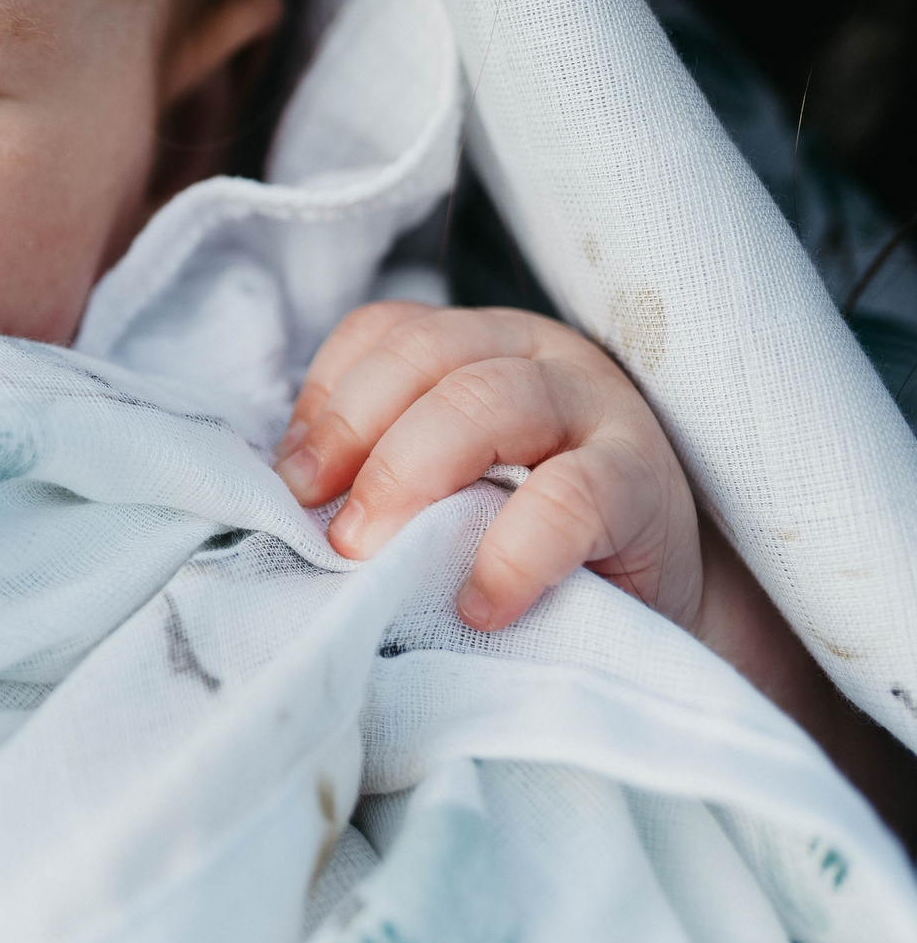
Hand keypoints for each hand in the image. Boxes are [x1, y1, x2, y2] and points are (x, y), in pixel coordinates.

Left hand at [275, 301, 702, 631]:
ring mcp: (596, 406)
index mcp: (474, 343)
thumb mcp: (444, 491)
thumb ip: (376, 471)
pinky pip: (572, 496)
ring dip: (410, 475)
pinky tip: (477, 603)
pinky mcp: (643, 480)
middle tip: (327, 528)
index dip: (327, 398)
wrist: (655, 612)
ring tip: (370, 553)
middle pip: (425, 355)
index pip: (383, 330)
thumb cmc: (523, 542)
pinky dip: (514, 551)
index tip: (291, 480)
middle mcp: (534, 353)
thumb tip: (286, 492)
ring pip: (488, 400)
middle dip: (356, 437)